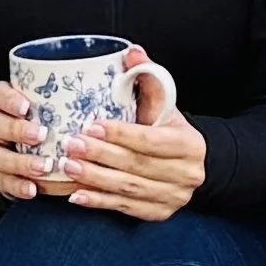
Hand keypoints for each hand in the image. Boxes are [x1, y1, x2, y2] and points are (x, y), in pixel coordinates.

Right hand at [0, 81, 51, 200]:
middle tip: (41, 135)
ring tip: (44, 167)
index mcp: (3, 104)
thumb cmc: (47, 125)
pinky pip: (3, 181)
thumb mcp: (51, 110)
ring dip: (20, 162)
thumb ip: (63, 102)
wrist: (29, 160)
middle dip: (17, 130)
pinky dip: (18, 186)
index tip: (26, 107)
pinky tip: (33, 189)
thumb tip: (98, 97)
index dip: (8, 99)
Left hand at [59, 48, 206, 220]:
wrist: (197, 165)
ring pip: (129, 189)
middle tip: (71, 145)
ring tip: (68, 166)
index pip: (150, 140)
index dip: (120, 134)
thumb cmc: (172, 129)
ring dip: (95, 179)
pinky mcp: (158, 213)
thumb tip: (131, 52)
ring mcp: (172, 198)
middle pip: (137, 165)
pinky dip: (99, 202)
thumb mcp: (165, 104)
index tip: (92, 125)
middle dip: (100, 156)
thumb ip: (148, 77)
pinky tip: (76, 194)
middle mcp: (185, 174)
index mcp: (189, 144)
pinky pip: (125, 208)